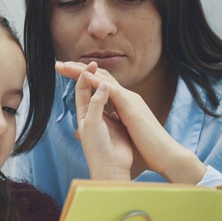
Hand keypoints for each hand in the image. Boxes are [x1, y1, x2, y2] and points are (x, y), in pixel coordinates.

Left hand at [56, 61, 206, 182]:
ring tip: (66, 65)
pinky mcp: (131, 106)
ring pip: (103, 79)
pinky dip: (98, 82)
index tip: (65, 74)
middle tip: (60, 64)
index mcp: (120, 105)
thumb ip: (110, 124)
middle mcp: (124, 98)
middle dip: (78, 70)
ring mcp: (128, 100)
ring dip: (83, 71)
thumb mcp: (121, 134)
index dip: (81, 78)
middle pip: (99, 78)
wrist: (162, 156)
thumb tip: (94, 125)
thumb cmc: (145, 148)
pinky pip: (112, 89)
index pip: (98, 85)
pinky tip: (85, 76)